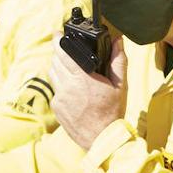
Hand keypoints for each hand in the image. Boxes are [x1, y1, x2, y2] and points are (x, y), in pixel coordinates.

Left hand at [50, 36, 126, 150]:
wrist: (102, 139)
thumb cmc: (112, 112)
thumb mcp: (120, 85)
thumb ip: (118, 61)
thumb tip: (117, 41)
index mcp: (82, 78)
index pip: (63, 53)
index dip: (58, 40)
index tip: (57, 33)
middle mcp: (67, 87)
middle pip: (55, 61)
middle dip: (59, 52)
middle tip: (66, 48)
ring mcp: (59, 98)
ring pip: (52, 73)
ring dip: (58, 67)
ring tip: (70, 67)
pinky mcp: (56, 107)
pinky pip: (55, 89)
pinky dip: (61, 84)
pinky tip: (72, 88)